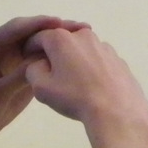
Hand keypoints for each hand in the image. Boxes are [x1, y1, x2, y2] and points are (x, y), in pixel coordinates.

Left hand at [0, 16, 87, 147]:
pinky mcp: (26, 64)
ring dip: (61, 37)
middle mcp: (5, 43)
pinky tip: (79, 51)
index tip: (60, 23)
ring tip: (86, 35)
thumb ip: (17, 76)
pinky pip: (45, 52)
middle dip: (56, 27)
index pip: (18, 28)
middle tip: (82, 27)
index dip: (39, 24)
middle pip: (33, 29)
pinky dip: (60, 50)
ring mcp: (17, 53)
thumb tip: (41, 60)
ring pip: (41, 39)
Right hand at [23, 27, 147, 147]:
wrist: (116, 111)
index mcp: (61, 39)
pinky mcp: (118, 59)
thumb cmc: (74, 98)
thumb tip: (40, 63)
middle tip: (52, 73)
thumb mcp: (41, 88)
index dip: (30, 48)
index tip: (28, 59)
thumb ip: (33, 70)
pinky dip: (92, 68)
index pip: (38, 37)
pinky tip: (93, 86)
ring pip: (82, 50)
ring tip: (75, 82)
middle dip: (54, 53)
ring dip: (75, 60)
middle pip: (62, 41)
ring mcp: (104, 46)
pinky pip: (98, 60)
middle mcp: (83, 35)